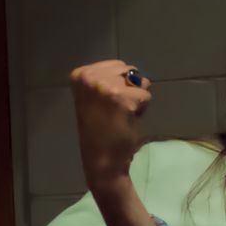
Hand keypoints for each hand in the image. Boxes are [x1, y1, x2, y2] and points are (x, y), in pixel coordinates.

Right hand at [70, 59, 149, 188]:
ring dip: (136, 99)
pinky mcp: (122, 98)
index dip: (118, 85)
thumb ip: (109, 80)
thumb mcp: (95, 97)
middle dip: (129, 89)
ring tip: (121, 115)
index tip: (106, 104)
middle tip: (115, 111)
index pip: (116, 65)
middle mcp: (90, 77)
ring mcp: (105, 86)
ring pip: (139, 82)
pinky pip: (145, 96)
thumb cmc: (100, 130)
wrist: (102, 160)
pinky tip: (127, 120)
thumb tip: (136, 75)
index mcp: (80, 75)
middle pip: (128, 70)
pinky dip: (141, 109)